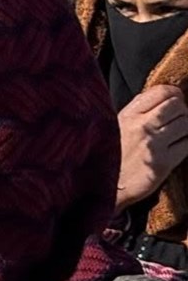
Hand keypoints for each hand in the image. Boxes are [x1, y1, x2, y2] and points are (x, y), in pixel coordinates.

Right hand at [117, 84, 187, 210]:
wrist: (101, 188)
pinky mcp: (163, 163)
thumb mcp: (115, 125)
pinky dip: (185, 145)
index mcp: (129, 114)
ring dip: (185, 129)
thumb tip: (162, 95)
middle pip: (178, 106)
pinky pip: (187, 145)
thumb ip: (137, 109)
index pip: (163, 92)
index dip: (174, 94)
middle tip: (175, 121)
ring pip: (186, 124)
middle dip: (181, 112)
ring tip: (175, 136)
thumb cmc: (108, 155)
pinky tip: (175, 149)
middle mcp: (141, 126)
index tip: (173, 101)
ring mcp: (153, 145)